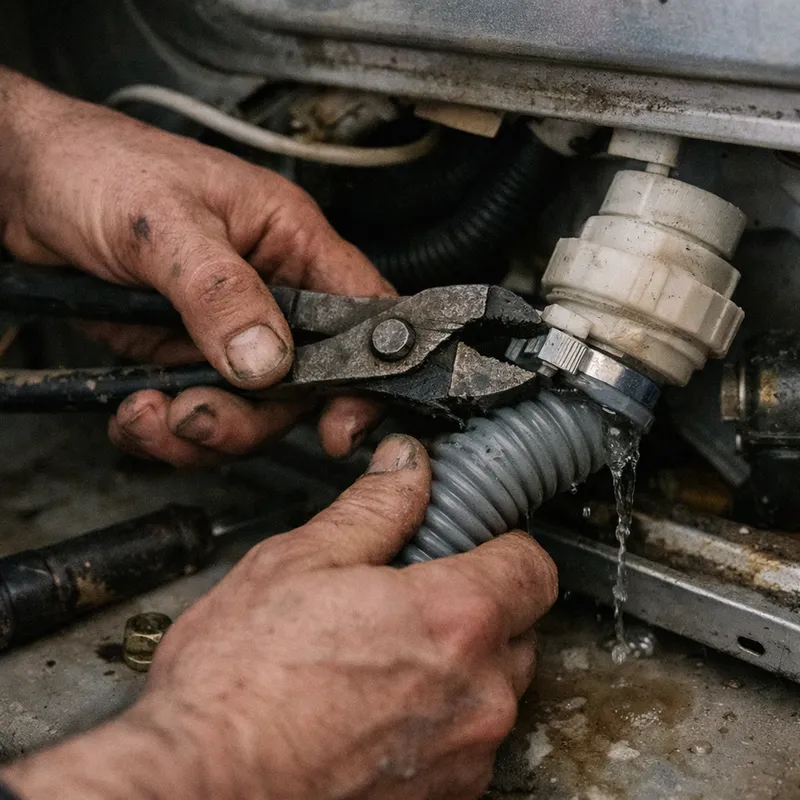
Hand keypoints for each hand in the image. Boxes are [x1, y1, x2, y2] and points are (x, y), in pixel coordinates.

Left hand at [0, 68, 392, 464]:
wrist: (22, 185)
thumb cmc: (98, 167)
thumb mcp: (161, 223)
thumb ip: (220, 291)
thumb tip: (267, 359)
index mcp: (289, 240)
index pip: (360, 313)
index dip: (364, 375)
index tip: (339, 427)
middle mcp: (268, 291)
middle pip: (301, 385)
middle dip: (251, 418)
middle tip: (199, 418)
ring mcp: (225, 330)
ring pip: (248, 411)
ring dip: (202, 431)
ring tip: (152, 415)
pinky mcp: (183, 355)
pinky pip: (197, 413)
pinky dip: (165, 430)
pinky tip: (135, 412)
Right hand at [1, 435, 557, 799]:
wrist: (196, 790)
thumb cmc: (236, 686)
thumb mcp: (298, 562)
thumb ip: (372, 507)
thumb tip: (407, 466)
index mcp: (452, 619)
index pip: (533, 566)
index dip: (502, 543)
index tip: (472, 541)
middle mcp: (477, 694)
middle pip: (517, 626)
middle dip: (475, 603)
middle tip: (411, 593)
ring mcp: (465, 755)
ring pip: (494, 686)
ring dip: (457, 664)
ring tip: (382, 654)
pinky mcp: (443, 797)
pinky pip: (466, 739)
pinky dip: (438, 716)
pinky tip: (374, 704)